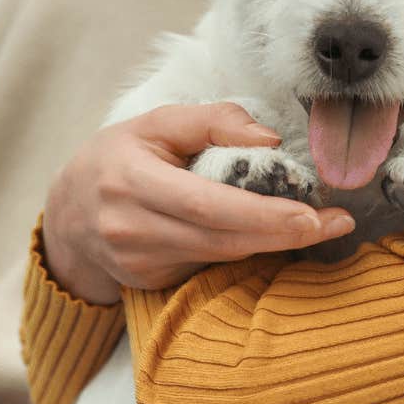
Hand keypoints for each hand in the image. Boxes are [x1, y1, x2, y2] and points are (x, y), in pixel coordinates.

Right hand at [42, 102, 355, 303]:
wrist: (67, 215)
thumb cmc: (117, 158)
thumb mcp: (154, 123)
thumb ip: (212, 121)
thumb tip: (269, 138)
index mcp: (131, 181)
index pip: (207, 205)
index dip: (263, 215)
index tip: (312, 215)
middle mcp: (131, 228)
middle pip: (221, 240)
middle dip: (284, 235)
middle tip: (336, 225)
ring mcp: (138, 263)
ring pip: (220, 256)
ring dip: (272, 244)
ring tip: (317, 225)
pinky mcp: (149, 282)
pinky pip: (208, 266)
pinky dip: (243, 251)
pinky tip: (269, 236)